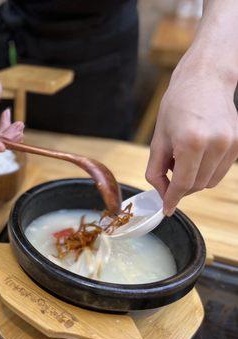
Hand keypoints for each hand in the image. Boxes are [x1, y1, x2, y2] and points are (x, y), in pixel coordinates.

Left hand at [146, 64, 237, 215]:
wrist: (205, 81)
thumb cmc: (177, 106)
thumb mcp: (158, 139)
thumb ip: (156, 170)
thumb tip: (162, 194)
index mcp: (191, 142)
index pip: (182, 184)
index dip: (172, 199)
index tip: (166, 209)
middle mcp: (215, 144)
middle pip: (196, 185)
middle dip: (181, 187)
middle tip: (171, 171)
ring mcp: (231, 144)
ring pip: (210, 181)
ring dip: (195, 178)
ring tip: (185, 157)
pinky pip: (221, 171)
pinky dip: (207, 169)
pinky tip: (199, 152)